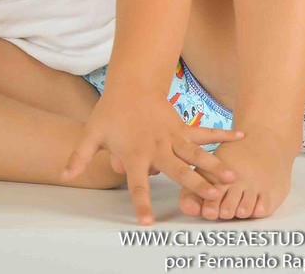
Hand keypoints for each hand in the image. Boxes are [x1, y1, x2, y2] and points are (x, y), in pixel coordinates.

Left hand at [62, 90, 243, 224]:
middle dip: (195, 184)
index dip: (141, 203)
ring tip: (232, 176)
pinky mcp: (182, 127)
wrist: (130, 83)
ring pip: (196, 153)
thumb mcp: (92, 134)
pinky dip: (222, 134)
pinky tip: (240, 136)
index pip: (137, 184)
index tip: (147, 222)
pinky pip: (204, 132)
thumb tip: (64, 176)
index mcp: (136, 155)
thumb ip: (80, 157)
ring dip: (214, 165)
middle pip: (178, 170)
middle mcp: (158, 148)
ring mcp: (173, 136)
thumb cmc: (111, 112)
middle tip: (211, 197)